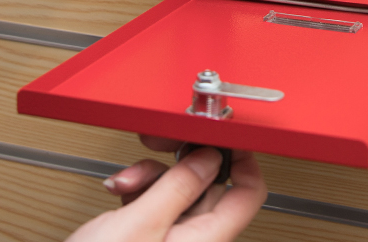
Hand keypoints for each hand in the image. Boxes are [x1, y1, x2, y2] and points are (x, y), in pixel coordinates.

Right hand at [67, 147, 265, 241]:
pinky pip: (156, 203)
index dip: (242, 158)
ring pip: (178, 190)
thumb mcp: (138, 226)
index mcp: (204, 241)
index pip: (247, 194)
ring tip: (128, 181)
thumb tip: (211, 157)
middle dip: (179, 163)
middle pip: (208, 185)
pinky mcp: (147, 239)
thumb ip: (178, 188)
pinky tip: (120, 191)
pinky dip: (139, 190)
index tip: (221, 135)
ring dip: (152, 175)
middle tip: (161, 144)